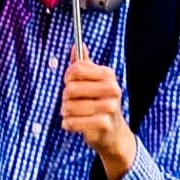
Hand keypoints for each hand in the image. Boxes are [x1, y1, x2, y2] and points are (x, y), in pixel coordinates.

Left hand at [58, 56, 138, 179]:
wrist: (113, 133)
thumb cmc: (99, 103)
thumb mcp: (93, 82)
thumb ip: (83, 65)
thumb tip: (77, 45)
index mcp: (108, 75)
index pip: (77, 69)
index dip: (68, 76)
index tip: (69, 83)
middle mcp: (112, 89)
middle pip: (70, 88)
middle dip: (65, 97)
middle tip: (71, 102)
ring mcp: (109, 107)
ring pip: (69, 106)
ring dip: (66, 112)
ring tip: (72, 113)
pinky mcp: (103, 124)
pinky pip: (72, 122)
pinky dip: (68, 124)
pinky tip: (73, 124)